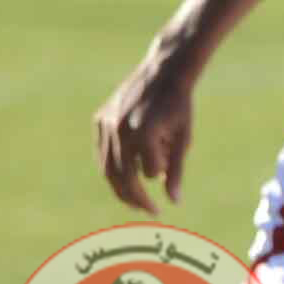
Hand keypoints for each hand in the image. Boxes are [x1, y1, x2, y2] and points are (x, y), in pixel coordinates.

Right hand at [92, 47, 197, 210]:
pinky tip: (123, 178)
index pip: (150, 172)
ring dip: (120, 188)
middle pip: (123, 176)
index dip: (161, 174)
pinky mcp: (100, 119)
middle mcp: (121, 129)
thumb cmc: (179, 107)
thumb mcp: (184, 139)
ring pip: (108, 167)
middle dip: (136, 197)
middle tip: (149, 211)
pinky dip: (112, 168)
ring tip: (135, 202)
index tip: (168, 175)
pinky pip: (102, 152)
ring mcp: (107, 124)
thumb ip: (177, 171)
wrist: (163, 73)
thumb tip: (174, 201)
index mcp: (145, 133)